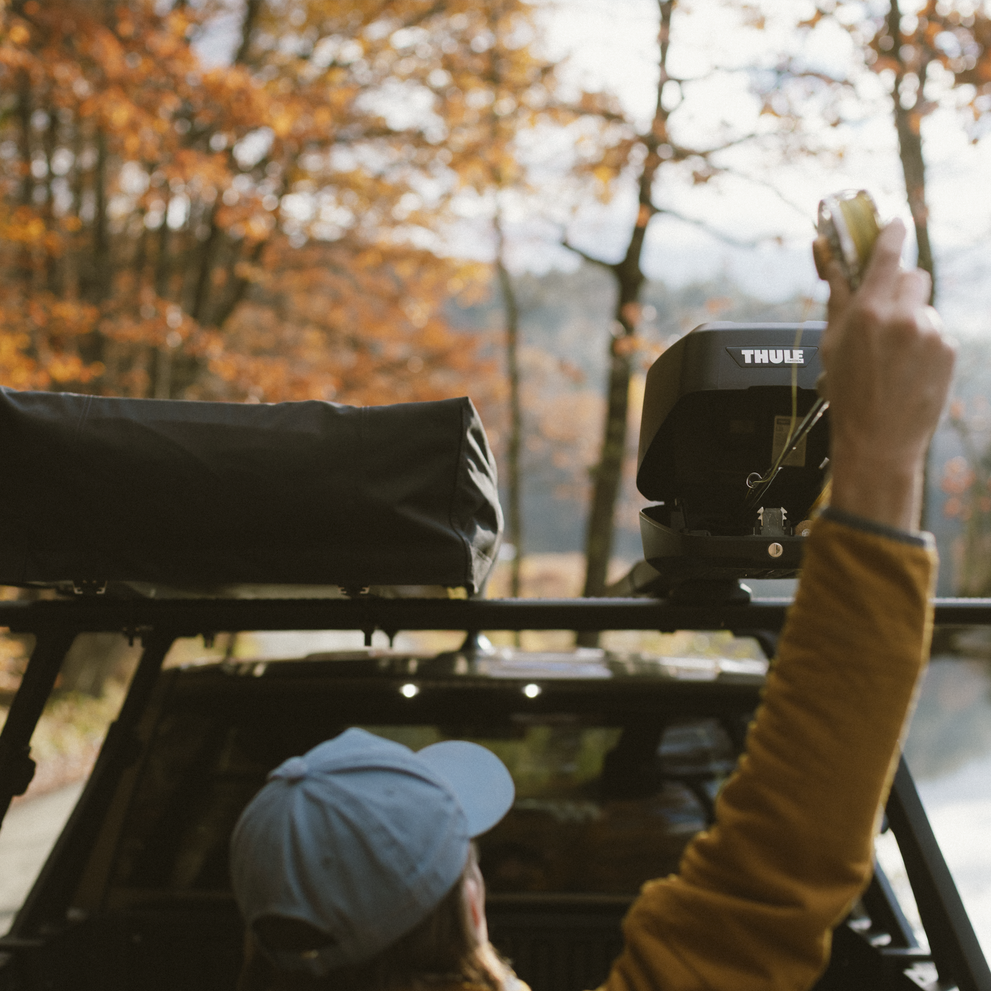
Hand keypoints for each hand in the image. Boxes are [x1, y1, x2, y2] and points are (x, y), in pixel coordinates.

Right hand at [817, 219, 955, 531]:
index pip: (886, 252)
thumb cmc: (849, 396)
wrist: (878, 440)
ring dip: (910, 317)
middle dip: (899, 285)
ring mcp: (930, 333)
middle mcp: (903, 317)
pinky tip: (906, 366)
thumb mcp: (832, 342)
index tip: (892, 225)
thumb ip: (837, 296)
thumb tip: (827, 259)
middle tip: (883, 308)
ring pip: (924, 305)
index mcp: (868, 311)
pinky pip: (936, 331)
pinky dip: (922, 342)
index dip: (889, 234)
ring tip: (893, 352)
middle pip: (912, 275)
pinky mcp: (948, 350)